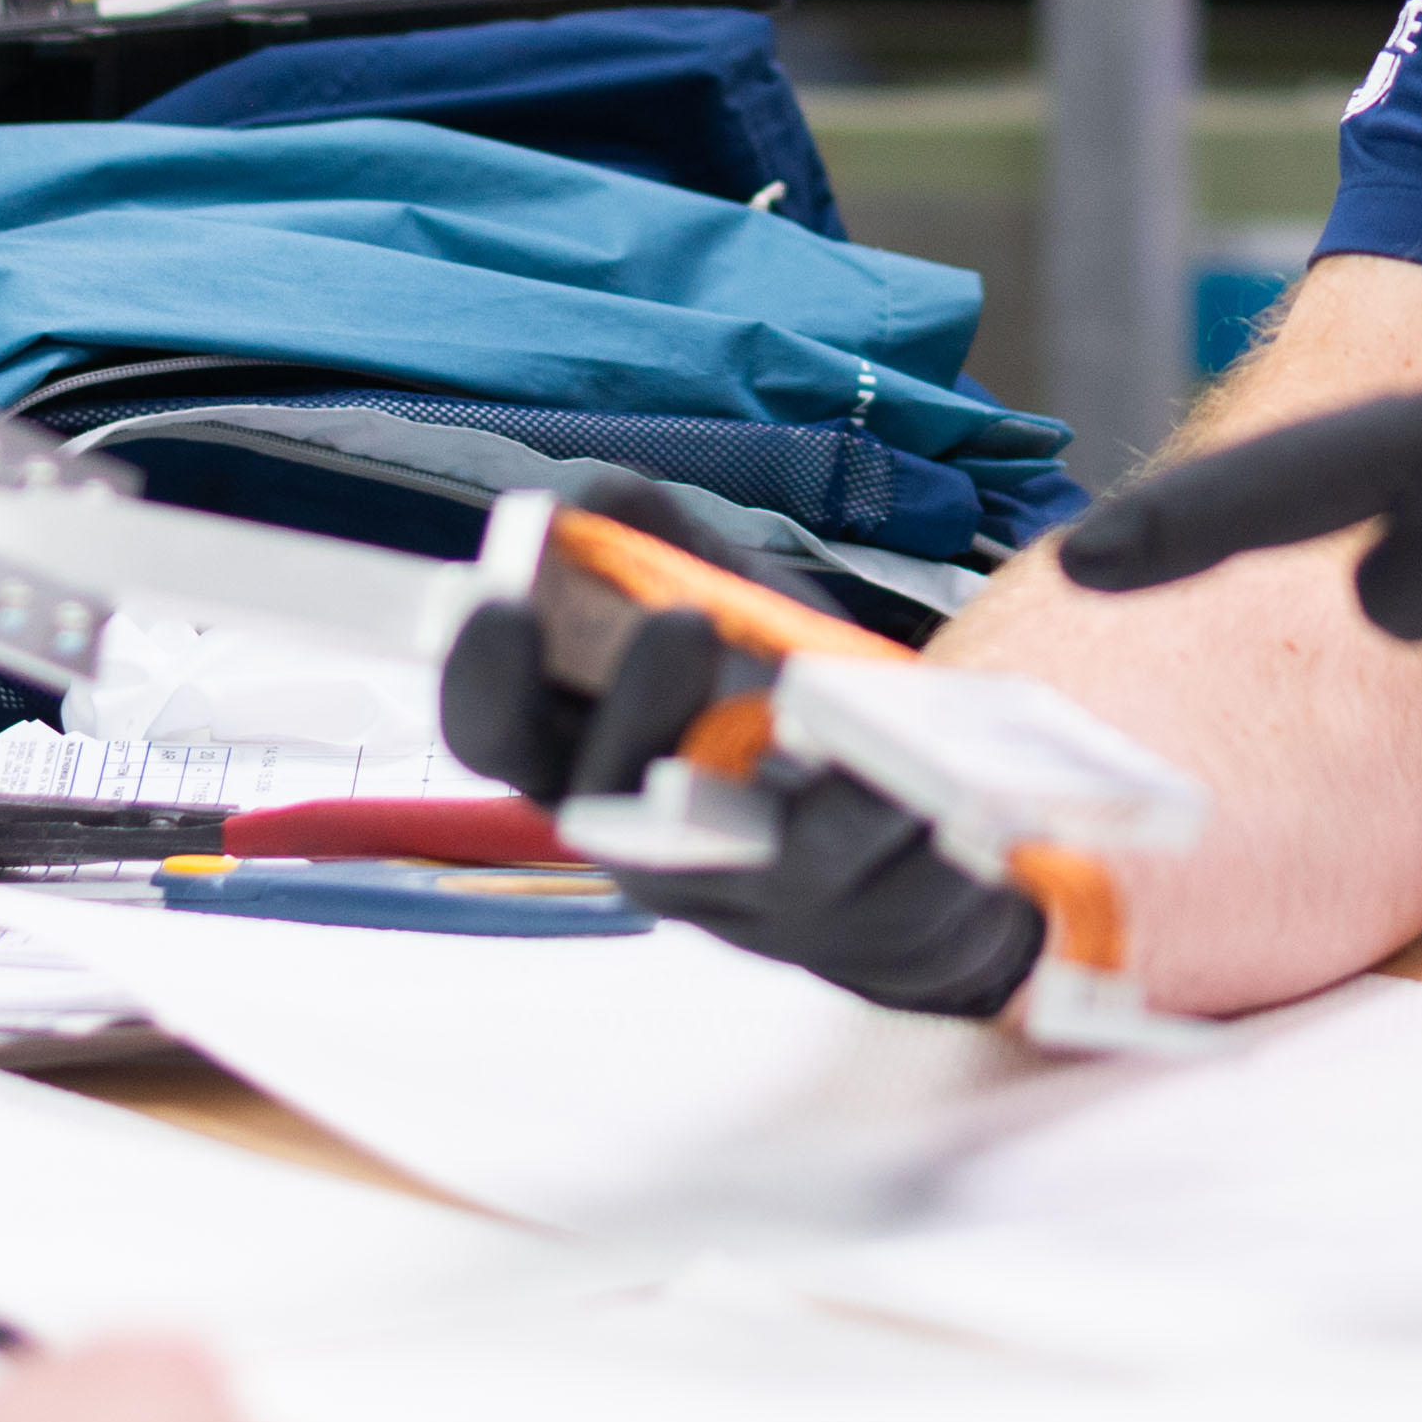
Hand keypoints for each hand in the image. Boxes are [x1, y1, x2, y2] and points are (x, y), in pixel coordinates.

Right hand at [435, 479, 1043, 1020]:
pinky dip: (917, 812)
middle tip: (681, 621)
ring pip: (773, 852)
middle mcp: (644, 845)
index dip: (483, 672)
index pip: (492, 732)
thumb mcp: (718, 607)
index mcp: (582, 756)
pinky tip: (939, 760)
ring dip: (812, 777)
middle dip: (640, 708)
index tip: (503, 596)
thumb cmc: (774, 708)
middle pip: (606, 800)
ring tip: (849, 703)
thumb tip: (601, 496)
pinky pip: (890, 879)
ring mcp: (750, 899)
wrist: (892, 849)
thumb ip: (661, 548)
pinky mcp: (858, 924)